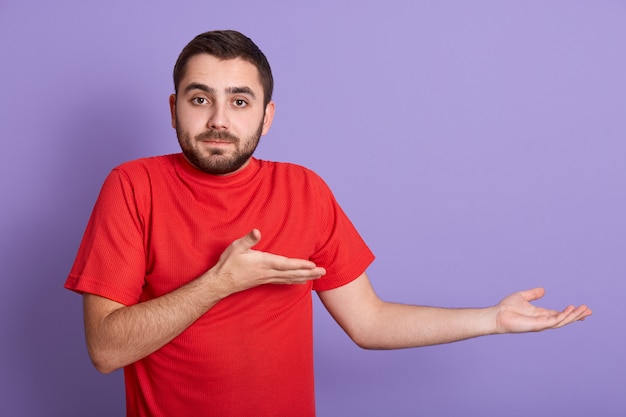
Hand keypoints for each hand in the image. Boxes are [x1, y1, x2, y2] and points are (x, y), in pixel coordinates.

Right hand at [206, 229, 325, 297]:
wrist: (221, 282)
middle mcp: (268, 272)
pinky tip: (301, 281)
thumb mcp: (236, 247)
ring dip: (305, 277)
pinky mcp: (264, 281)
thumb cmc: (228, 263)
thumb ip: (248, 239)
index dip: (300, 265)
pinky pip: (284, 282)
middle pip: (292, 273)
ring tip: (318, 276)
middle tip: (324, 272)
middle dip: (309, 272)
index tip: (312, 265)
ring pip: (290, 278)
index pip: (285, 264)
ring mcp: (267, 278)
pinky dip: (295, 281)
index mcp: (263, 263)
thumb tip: (257, 231)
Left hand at [494, 287, 591, 332]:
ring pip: (562, 321)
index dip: (571, 312)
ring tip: (584, 309)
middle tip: (589, 311)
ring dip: (574, 316)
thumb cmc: (507, 307)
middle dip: (577, 315)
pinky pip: (554, 321)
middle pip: (564, 318)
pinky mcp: (538, 325)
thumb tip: (543, 290)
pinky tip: (570, 309)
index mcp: (541, 314)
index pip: (559, 314)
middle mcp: (543, 320)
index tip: (583, 309)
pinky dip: (563, 315)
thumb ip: (533, 294)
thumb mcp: (523, 297)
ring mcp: (541, 323)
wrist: (497, 315)